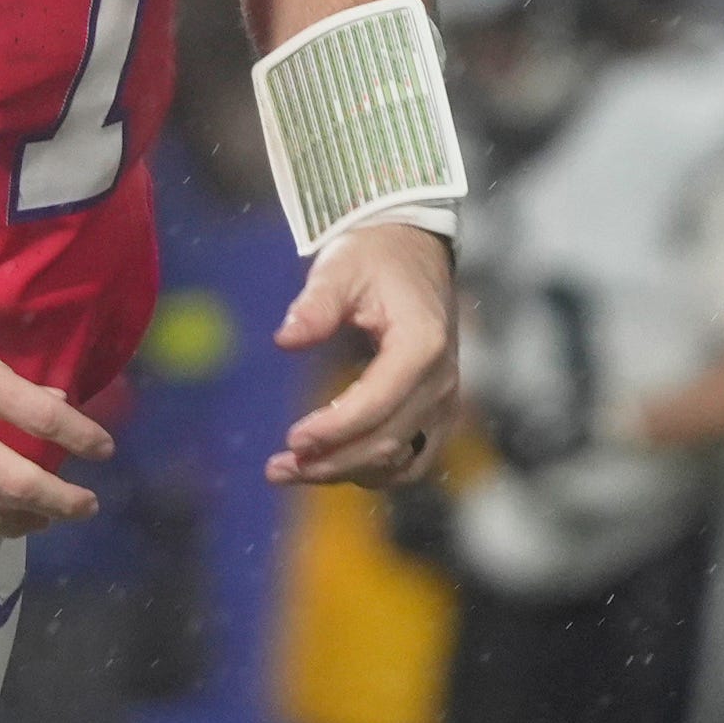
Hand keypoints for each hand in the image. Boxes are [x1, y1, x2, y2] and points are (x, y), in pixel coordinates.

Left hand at [270, 221, 456, 488]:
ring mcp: (444, 400)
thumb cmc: (374, 257)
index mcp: (422, 344)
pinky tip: (329, 465)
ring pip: (399, 460)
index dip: (335, 429)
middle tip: (278, 468)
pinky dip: (372, 470)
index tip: (292, 440)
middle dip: (331, 461)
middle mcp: (442, 380)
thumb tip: (286, 339)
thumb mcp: (340, 267)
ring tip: (291, 470)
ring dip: (346, 472)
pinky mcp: (437, 411)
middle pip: (387, 441)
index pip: (378, 402)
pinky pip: (411, 458)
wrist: (413, 250)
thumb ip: (315, 305)